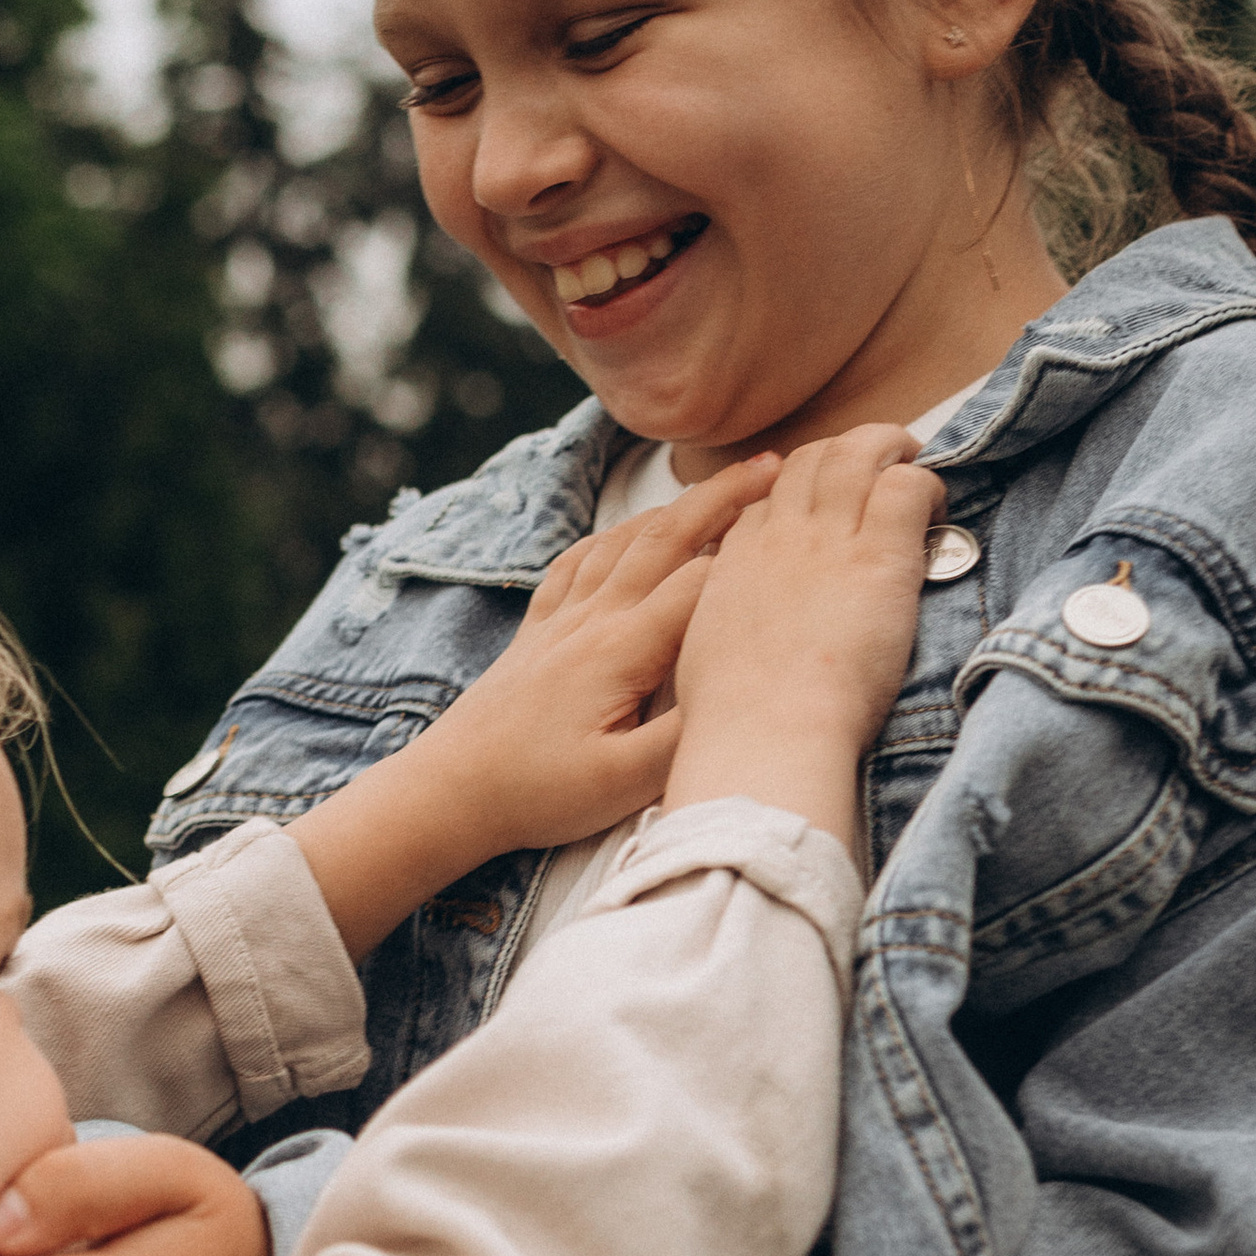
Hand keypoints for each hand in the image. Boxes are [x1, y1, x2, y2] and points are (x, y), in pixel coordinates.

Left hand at [287, 457, 779, 957]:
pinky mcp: (537, 631)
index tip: (803, 516)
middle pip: (666, 537)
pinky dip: (612, 535)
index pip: (702, 582)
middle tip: (776, 464)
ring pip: (625, 540)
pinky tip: (626, 532)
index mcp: (622, 648)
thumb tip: (744, 693)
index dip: (754, 549)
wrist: (452, 790)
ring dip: (675, 508)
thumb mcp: (625, 783)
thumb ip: (688, 737)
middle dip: (724, 497)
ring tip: (720, 488)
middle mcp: (592, 618)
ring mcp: (561, 619)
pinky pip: (578, 562)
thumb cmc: (539, 792)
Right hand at [665, 425, 943, 834]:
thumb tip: (728, 637)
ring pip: (856, 453)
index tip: (823, 510)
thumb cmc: (734, 719)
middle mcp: (778, 537)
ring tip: (914, 460)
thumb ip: (721, 627)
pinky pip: (905, 487)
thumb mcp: (702, 658)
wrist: (766, 732)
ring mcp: (827, 540)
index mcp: (734, 561)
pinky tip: (937, 508)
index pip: (764, 501)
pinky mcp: (878, 556)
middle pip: (808, 460)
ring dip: (889, 447)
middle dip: (845, 452)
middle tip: (878, 466)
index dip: (797, 494)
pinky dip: (926, 485)